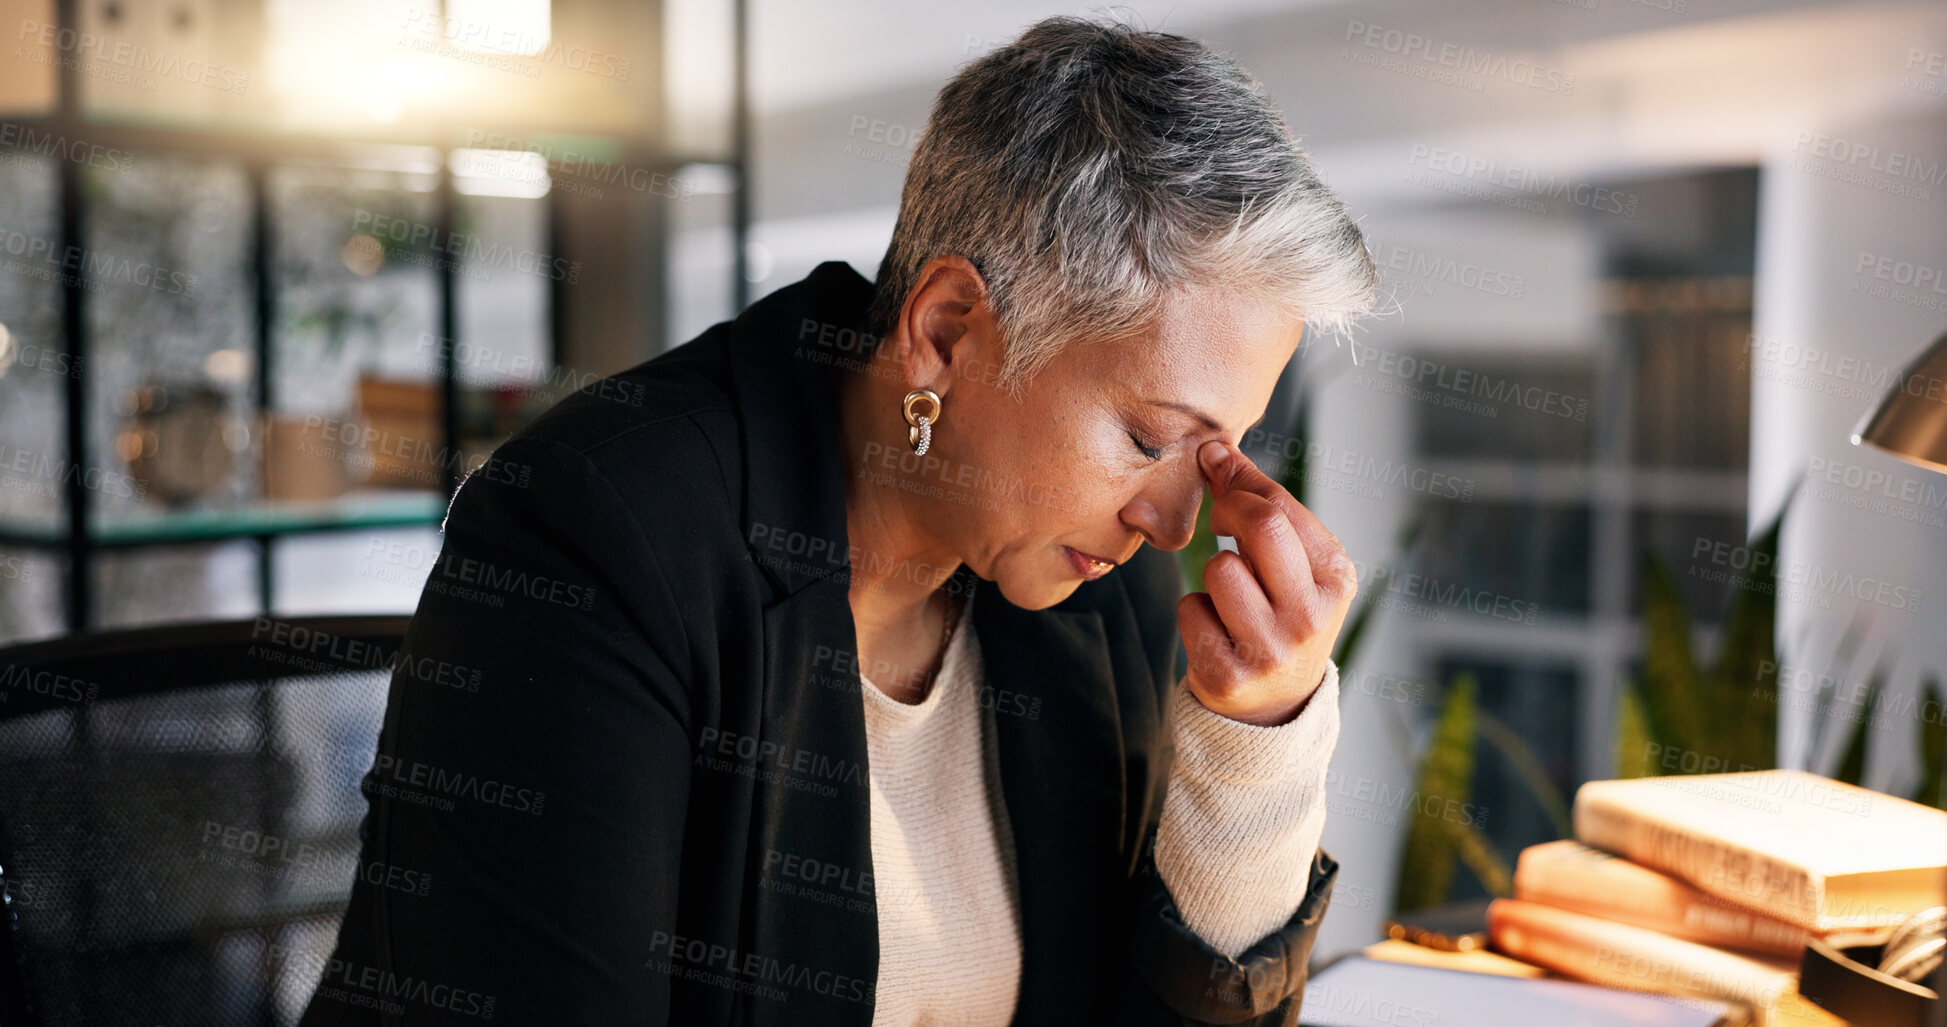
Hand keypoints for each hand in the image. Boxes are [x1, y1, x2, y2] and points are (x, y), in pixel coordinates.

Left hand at [1176, 440, 1357, 726]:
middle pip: (1262, 526)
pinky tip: (1216, 629)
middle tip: (1219, 519)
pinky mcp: (1229, 675)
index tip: (1215, 462)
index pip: (1283, 507)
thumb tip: (1215, 451)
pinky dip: (1195, 611)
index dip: (1241, 478)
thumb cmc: (1281, 614)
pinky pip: (1191, 609)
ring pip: (1219, 569)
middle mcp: (1310, 616)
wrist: (1275, 703)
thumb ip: (1263, 508)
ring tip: (1231, 594)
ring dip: (1214, 572)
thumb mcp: (1294, 564)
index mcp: (1336, 579)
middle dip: (1228, 509)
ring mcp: (1271, 650)